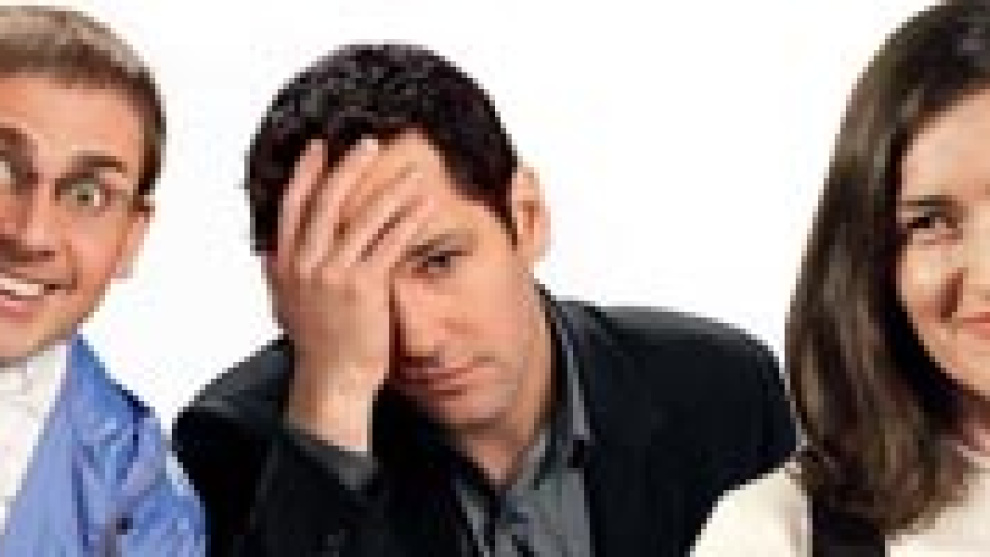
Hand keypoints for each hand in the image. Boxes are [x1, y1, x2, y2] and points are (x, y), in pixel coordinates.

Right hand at [270, 137, 433, 451]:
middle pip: (326, 202)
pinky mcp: (363, 286)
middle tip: (370, 143)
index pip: (291, 206)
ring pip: (362, 218)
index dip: (306, 174)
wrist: (333, 381)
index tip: (319, 147)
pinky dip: (408, 220)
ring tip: (410, 171)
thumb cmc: (317, 346)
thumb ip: (276, 275)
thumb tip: (267, 253)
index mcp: (284, 265)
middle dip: (349, 168)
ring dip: (389, 189)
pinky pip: (388, 242)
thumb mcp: (285, 306)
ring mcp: (332, 274)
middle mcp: (305, 264)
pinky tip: (424, 205)